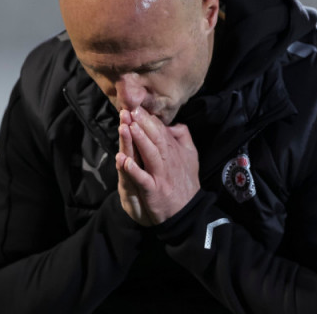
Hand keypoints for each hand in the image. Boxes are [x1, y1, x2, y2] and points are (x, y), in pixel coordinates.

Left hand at [119, 107, 199, 224]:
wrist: (188, 211)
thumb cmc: (186, 182)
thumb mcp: (191, 156)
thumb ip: (183, 137)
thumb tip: (173, 124)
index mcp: (173, 151)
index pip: (160, 130)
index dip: (149, 118)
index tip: (137, 105)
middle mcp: (167, 161)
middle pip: (156, 139)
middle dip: (143, 123)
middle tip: (131, 109)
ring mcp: (161, 175)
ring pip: (150, 154)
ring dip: (139, 141)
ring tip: (129, 127)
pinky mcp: (154, 191)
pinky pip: (143, 179)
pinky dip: (134, 170)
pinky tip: (125, 161)